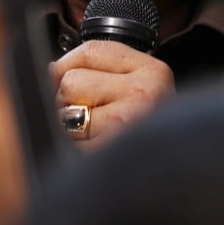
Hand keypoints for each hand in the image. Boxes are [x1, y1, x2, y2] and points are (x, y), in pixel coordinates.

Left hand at [50, 40, 173, 148]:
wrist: (173, 172)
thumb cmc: (146, 129)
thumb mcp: (133, 88)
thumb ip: (95, 70)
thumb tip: (50, 70)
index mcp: (152, 71)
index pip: (88, 52)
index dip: (67, 67)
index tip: (77, 86)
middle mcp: (146, 93)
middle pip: (71, 82)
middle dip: (70, 103)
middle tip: (93, 120)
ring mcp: (131, 122)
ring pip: (66, 114)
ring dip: (71, 130)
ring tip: (96, 138)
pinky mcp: (114, 150)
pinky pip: (71, 143)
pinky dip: (75, 151)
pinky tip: (95, 153)